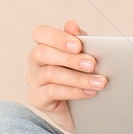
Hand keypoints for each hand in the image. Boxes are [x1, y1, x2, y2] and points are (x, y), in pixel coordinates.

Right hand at [25, 18, 106, 133]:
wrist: (81, 109)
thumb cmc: (80, 76)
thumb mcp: (82, 56)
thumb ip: (78, 40)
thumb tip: (71, 24)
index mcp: (44, 45)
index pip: (40, 33)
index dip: (58, 37)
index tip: (78, 45)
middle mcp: (35, 61)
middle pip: (42, 53)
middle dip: (70, 58)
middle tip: (92, 64)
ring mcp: (33, 80)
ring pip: (50, 73)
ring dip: (78, 78)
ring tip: (98, 82)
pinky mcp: (36, 98)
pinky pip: (51, 92)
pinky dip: (73, 91)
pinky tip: (89, 92)